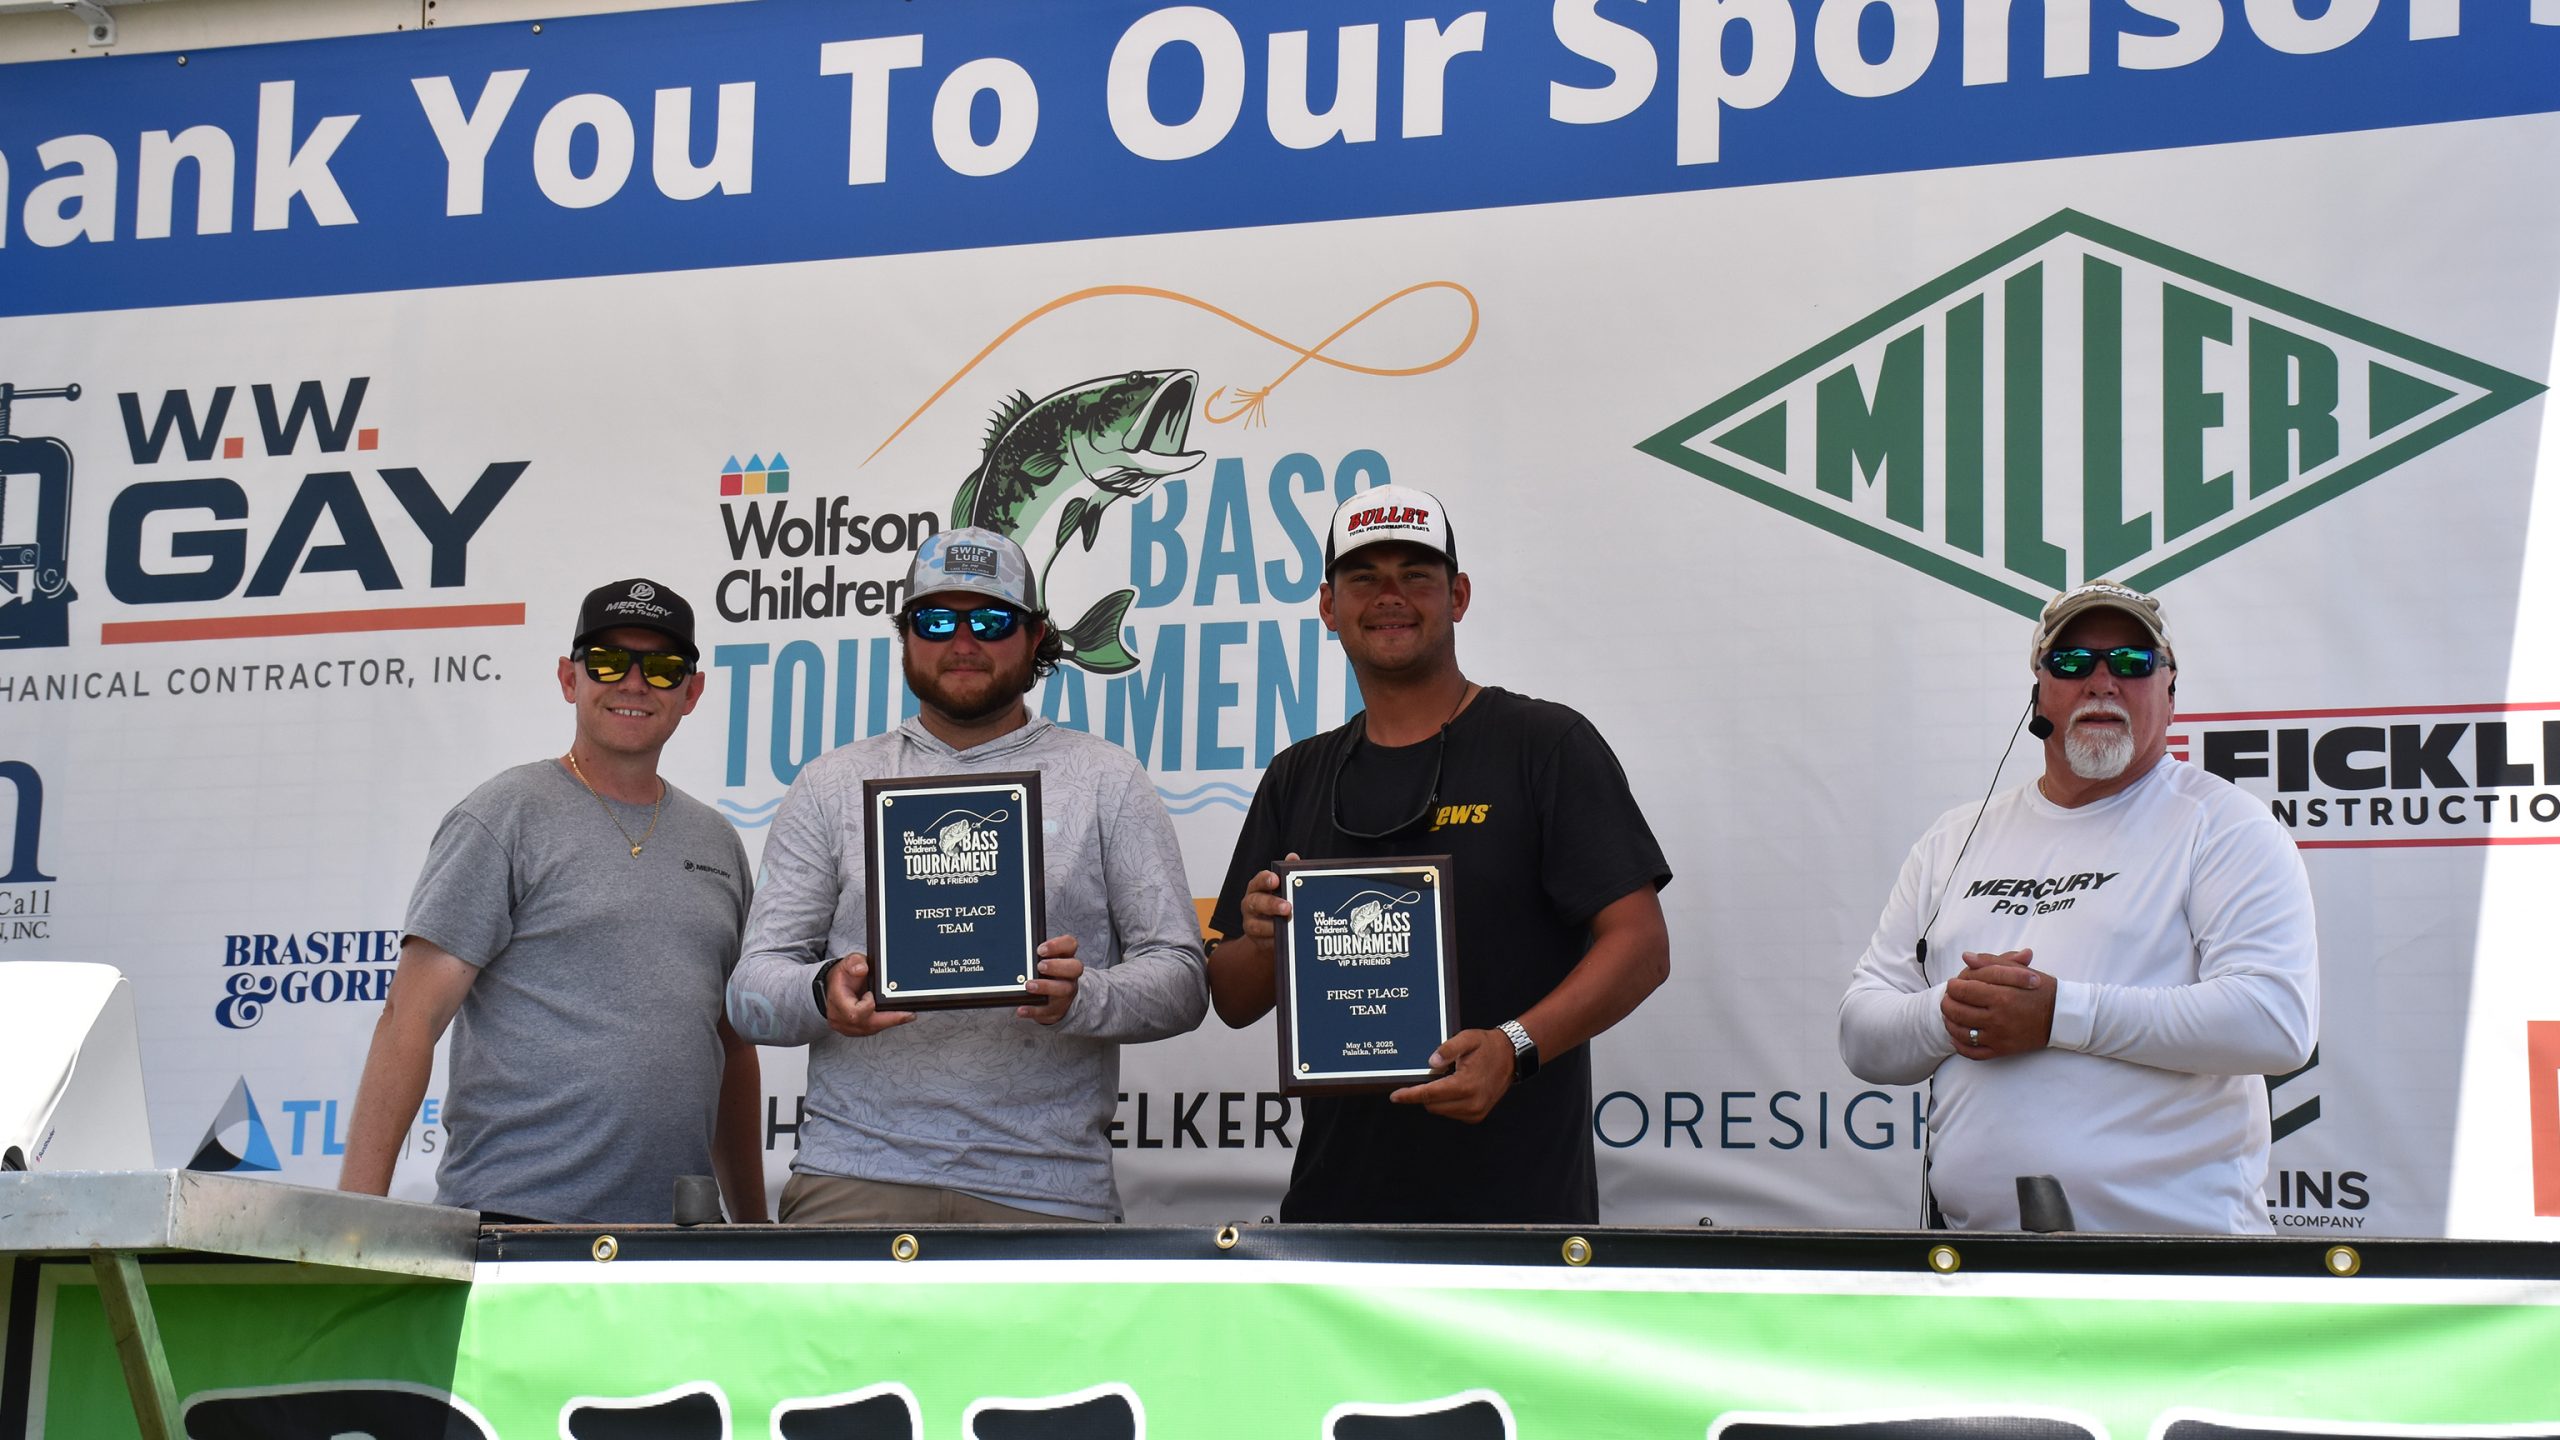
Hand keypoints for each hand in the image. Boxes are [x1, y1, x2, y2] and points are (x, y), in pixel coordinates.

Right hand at [821, 954, 916, 1038]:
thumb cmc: (842, 976)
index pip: (855, 1013)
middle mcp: (840, 1018)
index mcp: (837, 1001)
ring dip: (889, 1022)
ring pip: (871, 1029)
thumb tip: (862, 969)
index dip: (868, 1005)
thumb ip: (854, 963)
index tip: (872, 995)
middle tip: (909, 1014)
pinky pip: (871, 1030)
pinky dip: (884, 1023)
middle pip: (867, 1025)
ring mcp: (846, 1027)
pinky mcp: (854, 1030)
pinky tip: (895, 1017)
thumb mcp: (848, 962)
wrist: (834, 986)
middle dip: (890, 1019)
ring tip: (906, 1015)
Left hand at [1017, 936, 1081, 1023]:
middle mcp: (1070, 975)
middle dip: (1056, 966)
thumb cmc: (1046, 977)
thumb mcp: (1045, 964)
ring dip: (1046, 987)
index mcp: (1066, 958)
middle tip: (1040, 966)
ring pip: (1063, 989)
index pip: (1070, 944)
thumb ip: (1035, 958)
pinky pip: (1047, 1010)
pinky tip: (1021, 1009)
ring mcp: (1065, 993)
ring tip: (1029, 986)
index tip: (1040, 949)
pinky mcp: (1056, 1009)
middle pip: (1074, 967)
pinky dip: (1033, 1010)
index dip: (1058, 945)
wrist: (1053, 1002)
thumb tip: (1015, 954)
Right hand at [1239, 854, 1298, 942]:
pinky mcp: (1258, 942)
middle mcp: (1250, 905)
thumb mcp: (1282, 888)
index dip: (1265, 880)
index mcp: (1257, 889)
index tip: (1276, 879)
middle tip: (1287, 907)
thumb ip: (1286, 873)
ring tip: (1288, 926)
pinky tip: (1287, 939)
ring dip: (1272, 926)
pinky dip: (1275, 942)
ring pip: (1257, 926)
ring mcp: (1251, 924)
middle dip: (1271, 904)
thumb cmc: (1276, 903)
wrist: (1269, 931)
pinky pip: (1265, 943)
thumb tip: (1292, 857)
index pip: (1258, 881)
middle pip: (1256, 903)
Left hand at [1388, 1027, 1513, 1122]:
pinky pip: (1451, 1113)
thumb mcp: (1467, 1038)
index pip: (1430, 1094)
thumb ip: (1448, 1049)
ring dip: (1436, 1098)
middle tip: (1431, 1076)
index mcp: (1466, 1085)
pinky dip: (1446, 1103)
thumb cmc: (1487, 1046)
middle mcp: (1471, 1103)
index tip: (1395, 1096)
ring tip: (1448, 1079)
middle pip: (1432, 1105)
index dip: (1410, 1095)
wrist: (1511, 1057)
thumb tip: (1431, 1063)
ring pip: (1440, 1110)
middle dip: (1424, 1093)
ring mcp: (1475, 1112)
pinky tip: (1455, 1087)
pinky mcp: (1476, 1116)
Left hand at [1941, 948, 2053, 1058]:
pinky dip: (1960, 1045)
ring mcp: (1999, 1037)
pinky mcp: (2002, 1050)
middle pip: (1957, 1012)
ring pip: (1961, 1032)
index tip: (1954, 983)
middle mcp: (1998, 1018)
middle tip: (1948, 998)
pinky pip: (1973, 1052)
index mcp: (2001, 996)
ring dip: (1949, 1022)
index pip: (1962, 991)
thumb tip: (1966, 957)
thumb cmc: (2040, 989)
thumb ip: (1990, 962)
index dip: (1953, 986)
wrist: (2062, 1016)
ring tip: (1950, 1014)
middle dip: (1947, 1003)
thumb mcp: (2018, 971)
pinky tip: (1957, 1035)